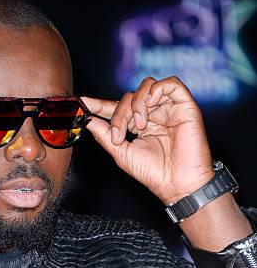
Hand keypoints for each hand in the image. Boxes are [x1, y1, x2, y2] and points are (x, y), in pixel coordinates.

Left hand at [81, 76, 214, 204]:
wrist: (177, 184)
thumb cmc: (154, 173)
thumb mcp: (122, 153)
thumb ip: (105, 135)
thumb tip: (88, 120)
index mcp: (140, 124)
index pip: (117, 108)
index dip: (100, 104)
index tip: (82, 102)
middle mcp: (154, 113)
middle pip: (129, 97)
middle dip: (119, 114)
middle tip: (118, 136)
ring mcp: (169, 108)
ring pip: (147, 86)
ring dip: (136, 104)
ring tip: (139, 126)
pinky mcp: (185, 105)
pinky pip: (170, 83)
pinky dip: (155, 92)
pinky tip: (150, 110)